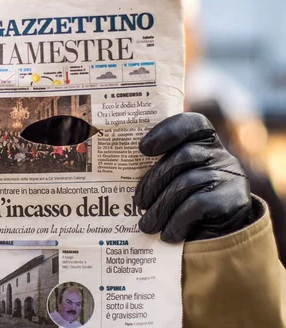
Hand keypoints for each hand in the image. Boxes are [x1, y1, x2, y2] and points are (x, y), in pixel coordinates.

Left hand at [135, 112, 251, 242]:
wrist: (222, 233)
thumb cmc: (187, 201)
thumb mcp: (175, 179)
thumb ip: (161, 168)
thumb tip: (122, 174)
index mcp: (204, 142)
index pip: (192, 124)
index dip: (167, 132)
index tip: (142, 149)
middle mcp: (220, 154)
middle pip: (183, 157)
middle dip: (154, 181)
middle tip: (138, 203)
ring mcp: (231, 175)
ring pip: (187, 183)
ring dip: (161, 207)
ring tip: (147, 224)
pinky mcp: (234, 199)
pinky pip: (198, 205)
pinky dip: (177, 221)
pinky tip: (167, 234)